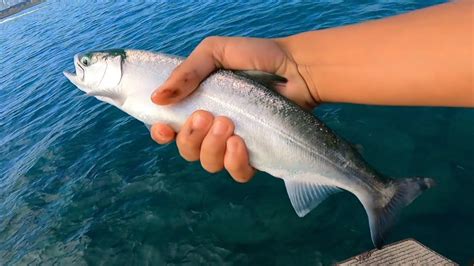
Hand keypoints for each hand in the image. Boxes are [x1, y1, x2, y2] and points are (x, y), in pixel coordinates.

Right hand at [150, 36, 314, 181]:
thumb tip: (157, 98)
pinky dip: (234, 163)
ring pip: (209, 163)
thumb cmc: (255, 56)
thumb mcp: (214, 52)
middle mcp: (212, 129)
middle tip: (207, 115)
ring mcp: (233, 144)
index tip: (165, 128)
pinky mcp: (257, 155)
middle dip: (192, 137)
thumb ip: (186, 72)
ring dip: (211, 148)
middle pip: (187, 150)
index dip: (162, 134)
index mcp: (198, 105)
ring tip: (228, 124)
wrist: (295, 67)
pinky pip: (238, 173)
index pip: (171, 129)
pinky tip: (239, 143)